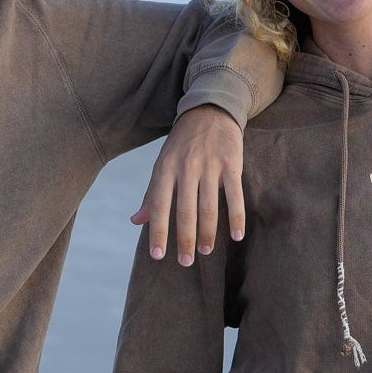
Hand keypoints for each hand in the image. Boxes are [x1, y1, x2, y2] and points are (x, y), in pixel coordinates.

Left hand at [131, 105, 244, 264]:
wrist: (210, 110)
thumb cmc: (182, 144)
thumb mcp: (162, 164)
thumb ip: (151, 195)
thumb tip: (135, 222)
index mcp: (165, 169)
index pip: (159, 206)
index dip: (158, 231)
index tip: (158, 256)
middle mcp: (186, 168)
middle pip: (185, 210)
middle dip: (185, 239)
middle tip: (186, 262)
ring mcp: (209, 165)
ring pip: (208, 206)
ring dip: (208, 232)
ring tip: (206, 252)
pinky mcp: (231, 163)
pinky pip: (234, 195)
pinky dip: (236, 217)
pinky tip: (236, 236)